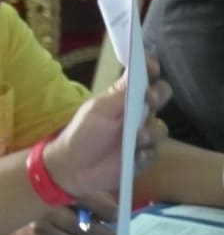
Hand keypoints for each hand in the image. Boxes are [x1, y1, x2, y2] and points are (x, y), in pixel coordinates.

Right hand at [12, 191, 117, 234]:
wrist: (20, 207)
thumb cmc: (58, 197)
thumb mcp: (76, 189)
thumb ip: (95, 198)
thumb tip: (117, 215)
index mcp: (60, 190)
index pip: (87, 200)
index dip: (106, 210)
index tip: (120, 218)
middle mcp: (48, 209)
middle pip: (81, 227)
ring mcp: (42, 228)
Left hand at [44, 68, 170, 197]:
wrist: (72, 169)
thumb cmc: (82, 134)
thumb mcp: (98, 110)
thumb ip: (120, 92)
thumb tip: (137, 67)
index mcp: (123, 98)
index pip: (144, 78)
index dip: (150, 70)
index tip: (151, 66)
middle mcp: (137, 113)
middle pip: (161, 97)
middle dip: (159, 95)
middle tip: (148, 99)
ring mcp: (142, 135)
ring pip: (161, 127)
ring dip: (151, 131)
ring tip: (137, 138)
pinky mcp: (143, 157)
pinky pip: (155, 152)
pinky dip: (146, 153)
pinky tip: (135, 156)